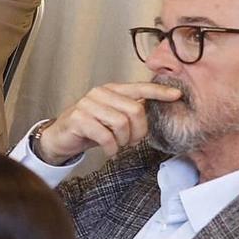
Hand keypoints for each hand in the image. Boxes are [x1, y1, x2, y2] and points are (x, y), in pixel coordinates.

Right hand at [34, 82, 183, 162]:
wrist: (61, 137)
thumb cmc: (90, 127)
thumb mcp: (113, 117)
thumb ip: (131, 110)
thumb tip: (157, 107)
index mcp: (112, 90)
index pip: (140, 88)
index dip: (159, 92)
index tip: (177, 95)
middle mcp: (100, 93)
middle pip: (135, 110)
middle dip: (138, 131)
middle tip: (131, 142)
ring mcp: (87, 105)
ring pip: (121, 123)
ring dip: (123, 141)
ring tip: (118, 145)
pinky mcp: (78, 119)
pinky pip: (106, 136)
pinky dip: (111, 148)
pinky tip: (109, 151)